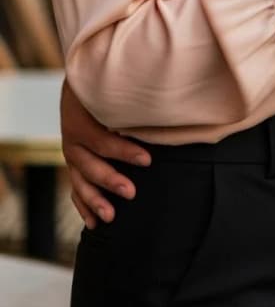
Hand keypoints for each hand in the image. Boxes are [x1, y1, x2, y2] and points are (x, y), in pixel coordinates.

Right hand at [61, 78, 150, 227]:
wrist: (83, 83)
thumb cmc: (110, 87)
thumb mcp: (117, 90)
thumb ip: (135, 101)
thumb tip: (169, 107)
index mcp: (81, 117)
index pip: (101, 140)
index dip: (123, 151)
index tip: (148, 160)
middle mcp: (72, 137)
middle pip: (90, 163)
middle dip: (110, 179)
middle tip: (131, 192)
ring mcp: (72, 152)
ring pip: (80, 180)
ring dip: (95, 200)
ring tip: (111, 217)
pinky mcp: (75, 164)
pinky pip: (76, 188)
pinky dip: (84, 206)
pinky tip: (95, 223)